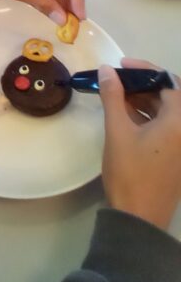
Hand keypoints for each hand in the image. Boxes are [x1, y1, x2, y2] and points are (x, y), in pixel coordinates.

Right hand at [99, 58, 180, 230]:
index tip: (121, 64)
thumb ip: (113, 96)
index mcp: (179, 122)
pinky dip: (148, 116)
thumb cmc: (130, 171)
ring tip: (116, 95)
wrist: (139, 217)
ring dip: (145, 99)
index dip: (145, 69)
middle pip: (171, 96)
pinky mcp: (177, 156)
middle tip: (118, 79)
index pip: (169, 82)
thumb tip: (108, 69)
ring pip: (168, 112)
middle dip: (144, 83)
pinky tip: (125, 115)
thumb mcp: (117, 131)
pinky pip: (167, 126)